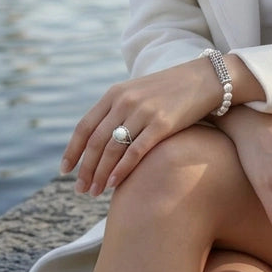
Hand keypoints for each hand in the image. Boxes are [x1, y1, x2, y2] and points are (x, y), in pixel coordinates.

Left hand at [59, 58, 220, 195]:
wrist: (206, 79)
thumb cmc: (171, 91)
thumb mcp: (138, 92)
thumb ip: (118, 110)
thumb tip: (100, 139)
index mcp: (115, 93)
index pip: (85, 126)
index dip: (72, 150)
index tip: (65, 171)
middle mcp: (125, 101)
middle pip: (95, 142)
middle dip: (85, 169)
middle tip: (80, 189)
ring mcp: (143, 112)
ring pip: (112, 149)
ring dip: (100, 174)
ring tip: (95, 192)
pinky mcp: (162, 124)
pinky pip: (135, 151)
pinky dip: (121, 170)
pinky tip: (114, 184)